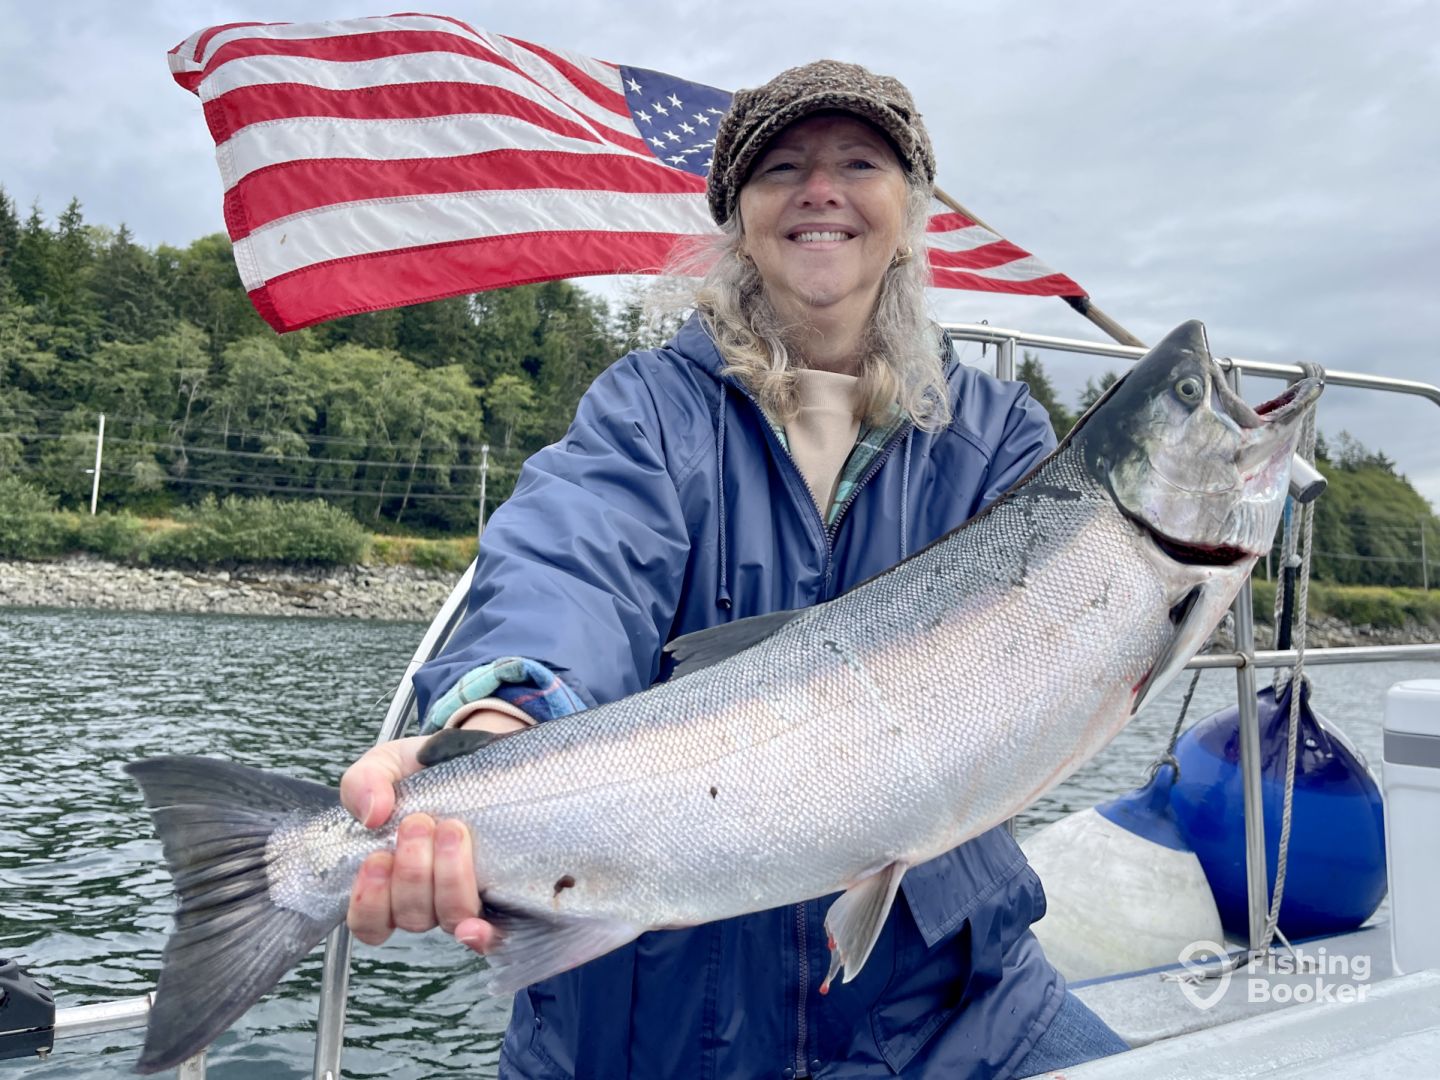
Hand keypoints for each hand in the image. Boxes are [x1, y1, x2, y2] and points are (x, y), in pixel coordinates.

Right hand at [339, 710, 528, 951]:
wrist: (478, 757)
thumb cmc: (425, 772)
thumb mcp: (387, 765)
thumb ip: (364, 783)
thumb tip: (371, 813)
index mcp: (389, 881)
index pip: (368, 921)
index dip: (369, 900)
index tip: (377, 858)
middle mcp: (425, 900)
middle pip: (411, 916)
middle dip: (413, 871)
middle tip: (419, 823)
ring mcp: (464, 900)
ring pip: (449, 916)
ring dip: (447, 878)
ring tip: (451, 830)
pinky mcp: (502, 898)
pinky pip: (492, 935)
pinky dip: (480, 936)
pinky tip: (475, 926)